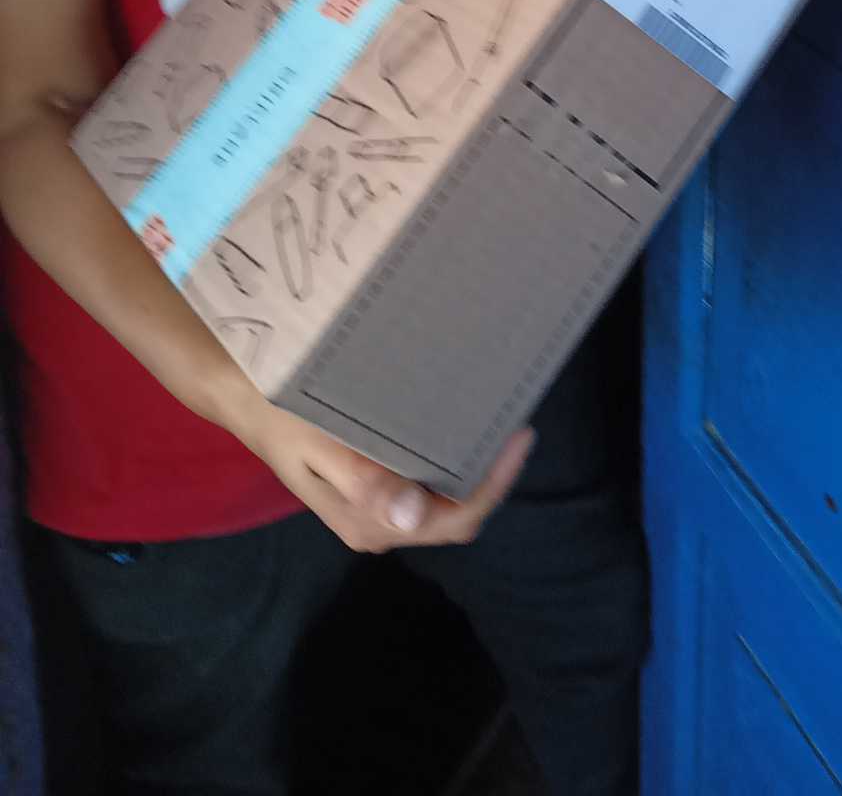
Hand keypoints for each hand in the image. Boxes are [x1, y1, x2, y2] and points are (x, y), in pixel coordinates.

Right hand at [231, 386, 534, 552]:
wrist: (243, 397)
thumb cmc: (282, 416)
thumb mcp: (319, 444)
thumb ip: (363, 482)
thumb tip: (412, 515)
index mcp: (368, 522)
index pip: (451, 520)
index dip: (493, 485)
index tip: (519, 437)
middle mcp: (377, 523)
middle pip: (453, 514)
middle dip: (489, 475)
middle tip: (515, 420)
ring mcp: (376, 507)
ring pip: (442, 498)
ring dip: (472, 465)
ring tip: (497, 417)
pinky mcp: (374, 485)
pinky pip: (425, 480)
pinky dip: (449, 457)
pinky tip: (461, 422)